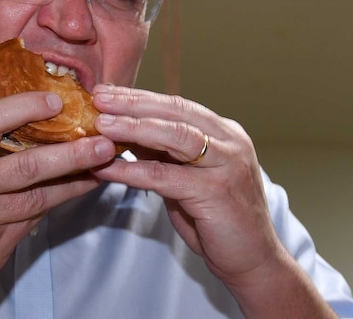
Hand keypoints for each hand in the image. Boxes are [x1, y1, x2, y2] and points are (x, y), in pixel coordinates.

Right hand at [0, 91, 115, 316]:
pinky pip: (31, 220)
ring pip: (37, 197)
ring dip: (74, 180)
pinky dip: (58, 203)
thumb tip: (20, 135)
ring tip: (103, 165)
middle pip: (25, 166)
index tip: (55, 99)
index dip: (23, 108)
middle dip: (70, 153)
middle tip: (103, 141)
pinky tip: (79, 190)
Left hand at [89, 84, 284, 282]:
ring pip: (174, 136)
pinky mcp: (217, 192)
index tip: (107, 92)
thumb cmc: (218, 219)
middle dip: (133, 103)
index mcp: (225, 133)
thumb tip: (126, 132)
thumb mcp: (189, 178)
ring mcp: (227, 165)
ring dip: (133, 128)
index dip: (140, 97)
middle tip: (99, 98)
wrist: (253, 261)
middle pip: (175, 112)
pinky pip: (165, 176)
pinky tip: (107, 169)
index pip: (178, 105)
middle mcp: (230, 142)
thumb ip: (165, 154)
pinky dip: (132, 171)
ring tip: (101, 125)